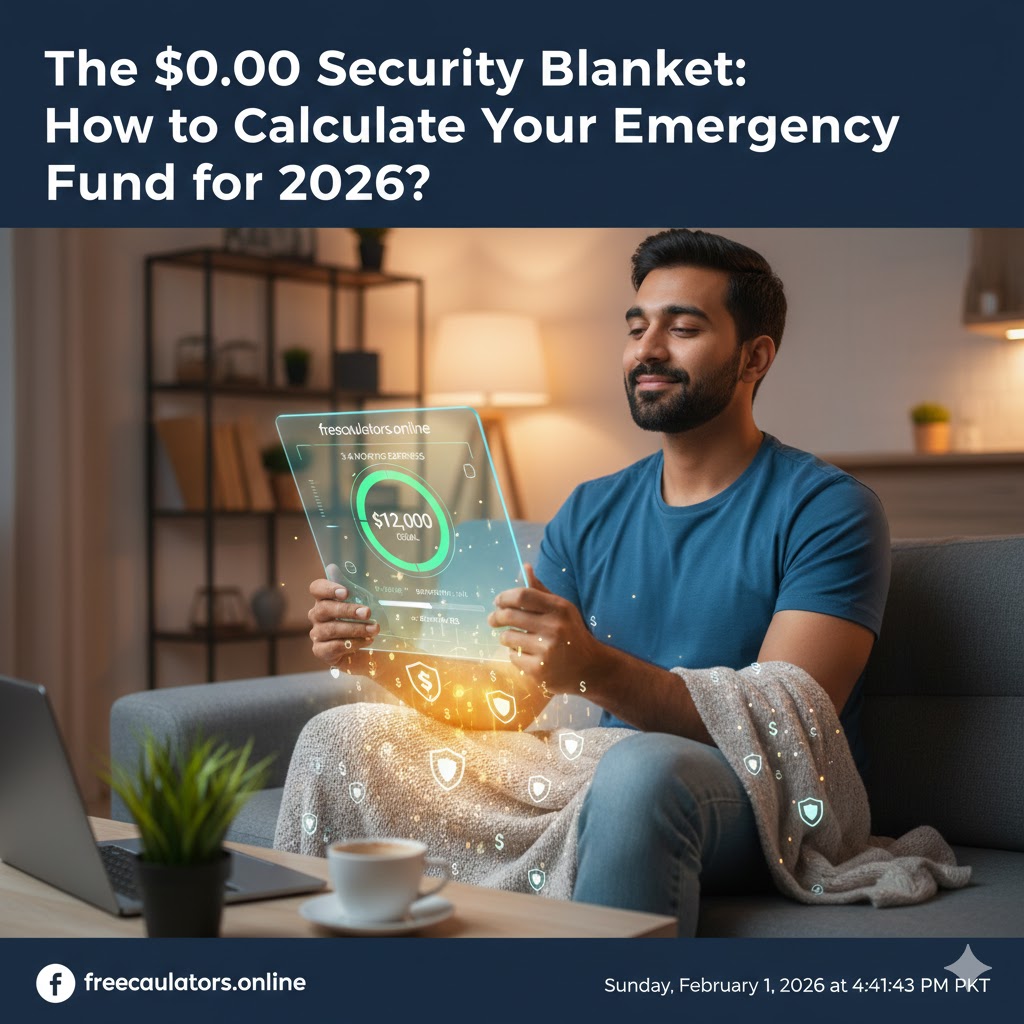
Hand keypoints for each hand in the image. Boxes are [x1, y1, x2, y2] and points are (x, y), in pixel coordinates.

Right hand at [307, 572, 379, 669]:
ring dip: (354, 629)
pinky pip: (332, 647)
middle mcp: (317, 615)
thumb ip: (351, 586)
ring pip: (330, 629)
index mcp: (324, 599)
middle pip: (324, 608)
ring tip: (373, 629)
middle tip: (367, 612)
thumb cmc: (360, 621)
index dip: (328, 588)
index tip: (346, 592)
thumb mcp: (361, 602)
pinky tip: (365, 641)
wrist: (362, 650)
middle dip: (347, 610)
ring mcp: (317, 633)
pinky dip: (351, 644)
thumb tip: (333, 566)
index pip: (316, 588)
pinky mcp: (320, 651)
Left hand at [488, 564, 602, 693]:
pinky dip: (515, 654)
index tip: (498, 602)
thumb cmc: (571, 633)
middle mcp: (554, 627)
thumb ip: (541, 590)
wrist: (590, 667)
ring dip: (506, 637)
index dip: (505, 597)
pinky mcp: (540, 670)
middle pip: (510, 615)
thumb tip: (525, 567)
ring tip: (514, 639)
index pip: (523, 595)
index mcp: (559, 608)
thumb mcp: (562, 609)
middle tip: (493, 619)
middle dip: (496, 617)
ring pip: (508, 638)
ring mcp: (547, 650)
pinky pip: (513, 656)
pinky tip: (527, 654)